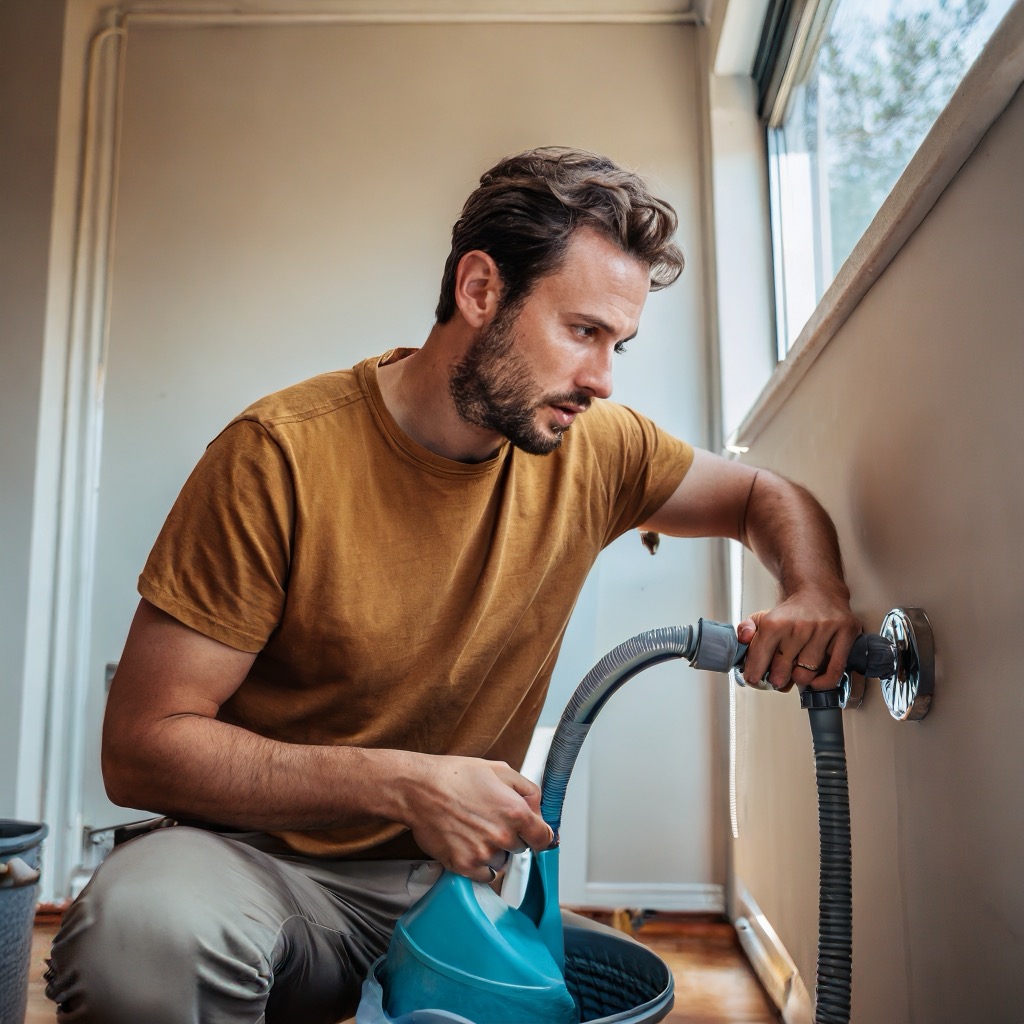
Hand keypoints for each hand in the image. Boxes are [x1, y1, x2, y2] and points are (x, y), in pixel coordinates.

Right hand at [402, 755, 553, 882]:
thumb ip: (528, 790)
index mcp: (516, 811)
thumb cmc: (455, 775)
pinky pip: (484, 875)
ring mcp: (483, 853)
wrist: (419, 788)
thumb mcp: (499, 769)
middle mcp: (502, 835)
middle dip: (511, 836)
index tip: (533, 833)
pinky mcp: (464, 866)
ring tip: (474, 829)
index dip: (538, 834)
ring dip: (494, 850)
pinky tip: (467, 843)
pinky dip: (479, 864)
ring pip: (502, 861)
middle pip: (521, 848)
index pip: (544, 838)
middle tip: (490, 819)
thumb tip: (539, 811)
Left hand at [736, 587, 860, 691]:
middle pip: (782, 672)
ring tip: (798, 668)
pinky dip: (823, 682)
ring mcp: (824, 630)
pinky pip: (834, 671)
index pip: (758, 661)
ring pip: (806, 674)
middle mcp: (799, 626)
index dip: (754, 675)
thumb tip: (743, 639)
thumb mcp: (762, 617)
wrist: (818, 590)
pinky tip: (815, 680)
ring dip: (800, 677)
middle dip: (776, 678)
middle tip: (778, 675)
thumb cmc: (791, 612)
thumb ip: (746, 630)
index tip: (755, 679)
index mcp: (774, 623)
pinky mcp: (845, 632)